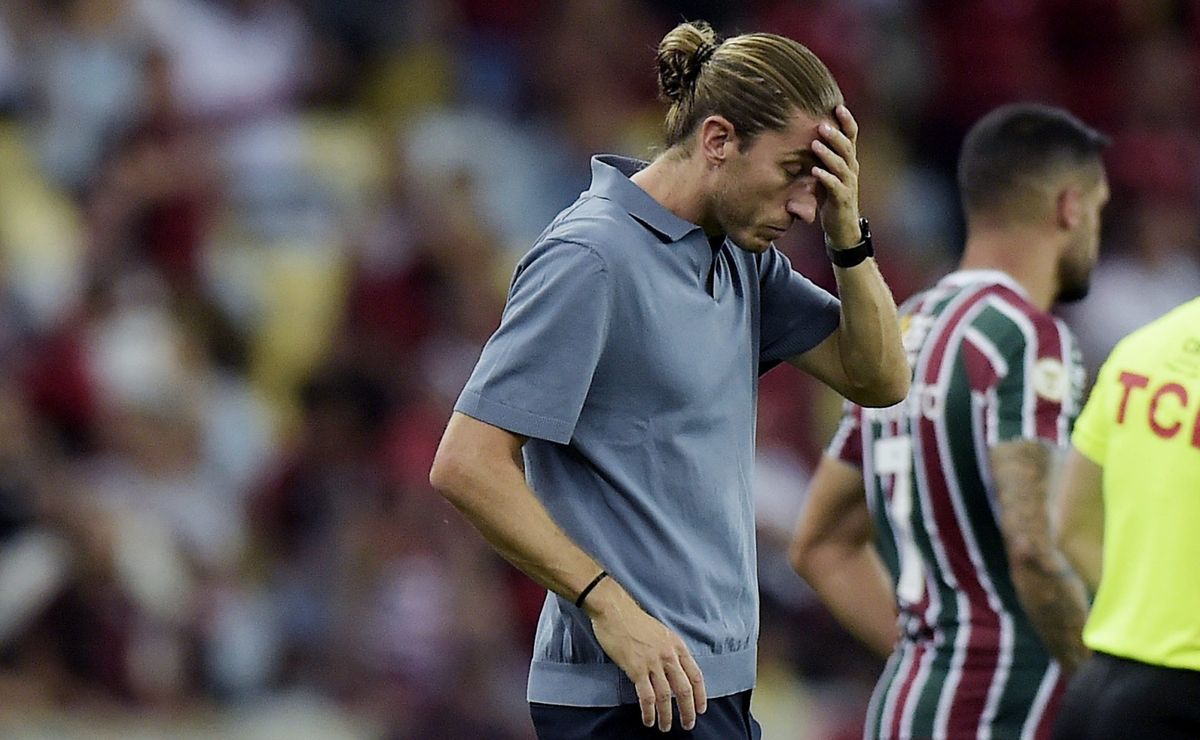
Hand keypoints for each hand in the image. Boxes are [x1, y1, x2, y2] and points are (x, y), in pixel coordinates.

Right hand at [584, 579, 706, 731]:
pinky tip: (649, 719)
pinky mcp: (636, 668)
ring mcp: (653, 662)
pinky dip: (649, 711)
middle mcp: (668, 655)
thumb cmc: (634, 620)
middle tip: (687, 724)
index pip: (696, 675)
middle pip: (684, 689)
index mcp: (677, 646)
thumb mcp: (661, 633)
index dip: (700, 695)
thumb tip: (673, 671)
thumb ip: (669, 651)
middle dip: (688, 711)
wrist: (614, 610)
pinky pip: (647, 696)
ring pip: (666, 696)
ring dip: (667, 715)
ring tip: (665, 727)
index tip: (700, 709)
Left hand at [812, 104, 861, 248]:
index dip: (847, 121)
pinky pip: (835, 187)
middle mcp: (852, 169)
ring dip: (828, 154)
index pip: (852, 136)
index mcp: (848, 160)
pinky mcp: (842, 200)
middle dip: (835, 134)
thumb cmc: (831, 196)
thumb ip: (821, 155)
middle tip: (822, 124)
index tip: (838, 105)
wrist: (841, 227)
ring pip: (841, 165)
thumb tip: (806, 133)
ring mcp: (848, 184)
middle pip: (847, 147)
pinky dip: (825, 178)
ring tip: (815, 144)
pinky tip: (814, 171)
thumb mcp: (827, 171)